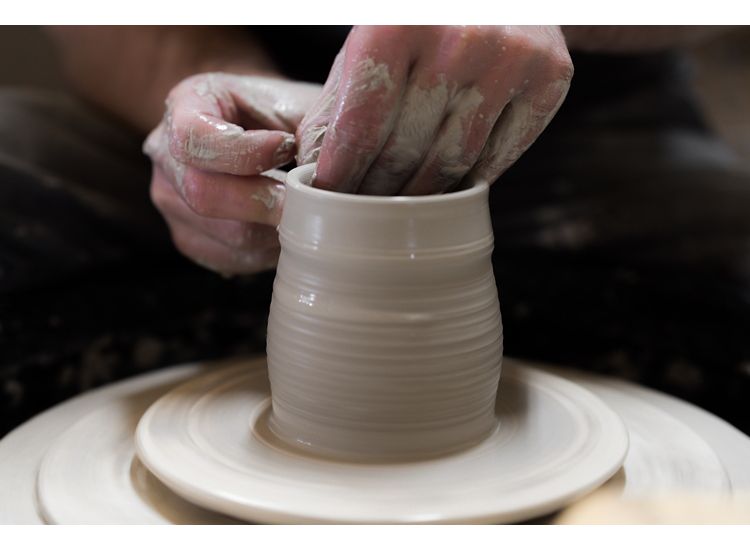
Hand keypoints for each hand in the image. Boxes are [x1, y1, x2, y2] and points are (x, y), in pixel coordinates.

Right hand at [144, 73, 321, 274]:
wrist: (264, 131)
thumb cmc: (284, 115)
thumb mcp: (299, 104)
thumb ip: (311, 131)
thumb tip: (322, 178)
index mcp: (185, 104)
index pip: (193, 137)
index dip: (243, 151)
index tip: (288, 147)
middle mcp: (164, 153)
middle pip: (203, 193)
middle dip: (265, 201)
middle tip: (307, 197)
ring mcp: (171, 200)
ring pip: (224, 234)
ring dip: (273, 229)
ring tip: (301, 210)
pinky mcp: (189, 236)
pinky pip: (230, 257)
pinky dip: (267, 249)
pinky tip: (283, 227)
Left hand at [297, 26, 572, 194]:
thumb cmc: (422, 24)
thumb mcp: (371, 43)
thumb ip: (340, 102)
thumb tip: (313, 170)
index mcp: (399, 22)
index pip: (362, 125)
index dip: (342, 173)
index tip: (330, 201)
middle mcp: (459, 38)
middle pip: (406, 152)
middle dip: (377, 191)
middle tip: (364, 211)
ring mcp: (510, 59)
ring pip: (452, 164)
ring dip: (420, 197)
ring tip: (400, 207)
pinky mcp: (549, 80)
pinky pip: (497, 160)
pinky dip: (467, 182)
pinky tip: (447, 187)